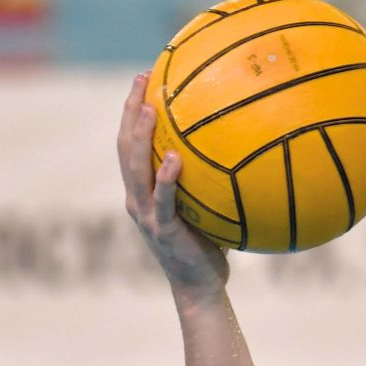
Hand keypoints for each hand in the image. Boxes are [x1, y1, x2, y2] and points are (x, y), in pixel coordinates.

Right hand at [117, 72, 229, 298]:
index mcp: (143, 192)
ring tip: (150, 108)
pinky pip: (162, 199)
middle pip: (124, 146)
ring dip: (140, 136)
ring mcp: (146, 214)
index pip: (131, 144)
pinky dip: (166, 178)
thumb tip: (241, 147)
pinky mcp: (162, 230)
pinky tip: (174, 157)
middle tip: (141, 79)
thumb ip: (209, 181)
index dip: (133, 111)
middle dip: (131, 110)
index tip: (144, 79)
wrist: (201, 287)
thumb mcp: (206, 208)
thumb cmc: (208, 248)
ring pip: (135, 168)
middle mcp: (137, 199)